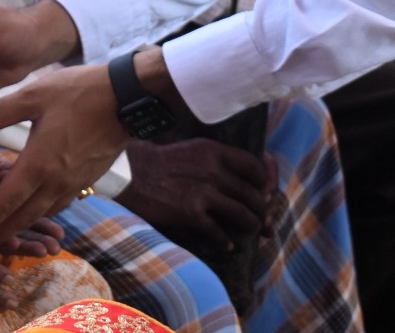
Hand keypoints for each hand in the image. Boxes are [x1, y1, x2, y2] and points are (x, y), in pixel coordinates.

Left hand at [0, 63, 128, 244]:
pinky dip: (41, 210)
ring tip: (2, 226)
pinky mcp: (86, 179)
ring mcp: (73, 183)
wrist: (127, 98)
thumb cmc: (79, 93)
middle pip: (23, 217)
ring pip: (42, 213)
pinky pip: (58, 203)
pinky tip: (34, 203)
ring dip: (21, 223)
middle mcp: (56, 182)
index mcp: (38, 165)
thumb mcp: (31, 96)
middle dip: (0, 232)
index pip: (5, 203)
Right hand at [115, 139, 276, 254]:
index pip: (254, 166)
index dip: (264, 182)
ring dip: (250, 225)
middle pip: (252, 194)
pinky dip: (225, 242)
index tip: (263, 191)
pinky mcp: (191, 213)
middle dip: (261, 210)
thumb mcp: (192, 149)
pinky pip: (219, 233)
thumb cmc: (160, 162)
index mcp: (214, 151)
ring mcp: (203, 192)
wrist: (130, 174)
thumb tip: (240, 178)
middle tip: (262, 219)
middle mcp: (213, 170)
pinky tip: (226, 245)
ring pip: (243, 214)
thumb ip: (216, 159)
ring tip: (250, 231)